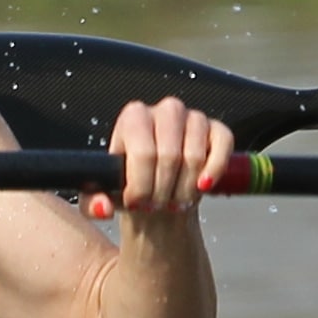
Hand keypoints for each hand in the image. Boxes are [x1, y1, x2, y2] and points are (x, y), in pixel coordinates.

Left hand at [93, 94, 238, 224]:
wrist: (158, 193)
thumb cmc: (130, 189)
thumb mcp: (104, 197)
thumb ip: (94, 204)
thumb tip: (103, 207)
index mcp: (133, 117)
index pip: (143, 152)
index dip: (142, 186)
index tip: (137, 204)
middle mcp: (165, 110)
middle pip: (170, 156)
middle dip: (163, 191)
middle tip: (157, 206)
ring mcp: (193, 117)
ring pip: (195, 156)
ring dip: (185, 189)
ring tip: (174, 201)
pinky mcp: (217, 129)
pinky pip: (222, 145)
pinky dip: (214, 170)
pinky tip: (202, 187)